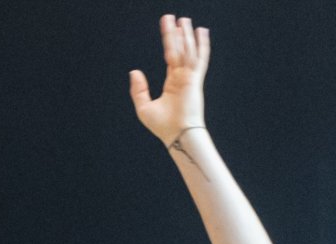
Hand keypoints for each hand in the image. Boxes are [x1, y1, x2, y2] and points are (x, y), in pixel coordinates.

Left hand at [128, 13, 209, 145]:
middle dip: (177, 34)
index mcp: (173, 82)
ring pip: (188, 51)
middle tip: (175, 17)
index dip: (169, 41)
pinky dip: (201, 45)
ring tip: (184, 20)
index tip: (169, 27)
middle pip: (180, 50)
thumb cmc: (163, 126)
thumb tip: (134, 71)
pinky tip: (201, 32)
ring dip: (187, 35)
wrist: (177, 135)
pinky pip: (199, 58)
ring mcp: (190, 77)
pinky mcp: (195, 79)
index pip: (171, 56)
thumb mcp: (143, 107)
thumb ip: (139, 89)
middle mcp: (183, 77)